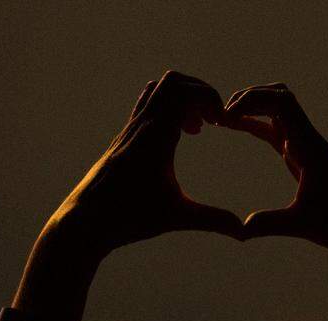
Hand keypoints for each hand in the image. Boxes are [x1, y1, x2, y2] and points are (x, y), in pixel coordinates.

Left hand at [41, 71, 243, 264]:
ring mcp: (129, 131)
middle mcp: (141, 126)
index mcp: (156, 136)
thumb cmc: (128, 219)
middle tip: (213, 121)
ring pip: (156, 91)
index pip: (185, 92)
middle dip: (199, 93)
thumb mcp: (176, 218)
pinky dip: (167, 110)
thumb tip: (244, 232)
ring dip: (181, 100)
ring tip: (196, 129)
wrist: (84, 223)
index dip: (211, 99)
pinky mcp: (123, 140)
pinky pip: (146, 107)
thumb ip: (213, 220)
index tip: (223, 123)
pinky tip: (175, 139)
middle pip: (172, 82)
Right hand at [224, 83, 327, 258]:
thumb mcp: (304, 226)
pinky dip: (256, 124)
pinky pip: (277, 131)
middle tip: (219, 114)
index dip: (251, 100)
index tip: (225, 118)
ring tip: (223, 119)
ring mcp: (306, 147)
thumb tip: (240, 230)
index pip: (281, 102)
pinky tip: (236, 127)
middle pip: (278, 95)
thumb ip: (270, 224)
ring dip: (252, 106)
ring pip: (278, 110)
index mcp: (309, 147)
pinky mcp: (303, 158)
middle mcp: (308, 140)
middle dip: (248, 97)